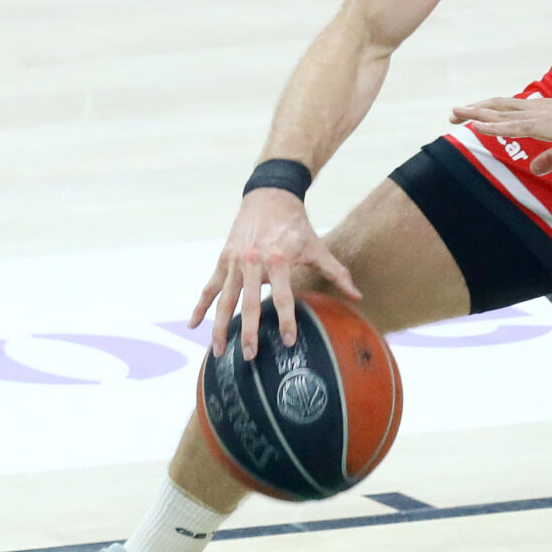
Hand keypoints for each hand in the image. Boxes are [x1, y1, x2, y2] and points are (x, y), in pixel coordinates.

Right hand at [190, 187, 358, 358]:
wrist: (269, 196)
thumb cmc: (295, 224)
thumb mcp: (317, 246)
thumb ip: (336, 272)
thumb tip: (357, 296)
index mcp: (278, 260)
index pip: (283, 297)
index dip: (286, 320)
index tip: (287, 341)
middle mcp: (253, 262)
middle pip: (249, 303)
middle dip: (248, 331)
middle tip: (250, 356)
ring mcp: (234, 262)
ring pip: (223, 300)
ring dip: (220, 327)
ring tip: (220, 352)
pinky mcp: (223, 260)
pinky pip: (209, 287)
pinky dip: (200, 306)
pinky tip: (194, 325)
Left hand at [450, 94, 551, 176]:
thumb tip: (535, 169)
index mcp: (542, 113)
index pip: (509, 110)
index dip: (489, 111)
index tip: (470, 115)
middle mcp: (536, 110)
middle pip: (498, 107)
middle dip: (475, 109)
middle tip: (453, 113)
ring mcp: (538, 116)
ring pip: (500, 113)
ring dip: (476, 113)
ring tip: (455, 113)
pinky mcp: (543, 125)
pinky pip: (512, 126)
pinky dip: (492, 126)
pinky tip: (476, 125)